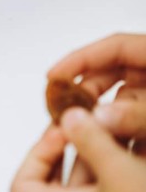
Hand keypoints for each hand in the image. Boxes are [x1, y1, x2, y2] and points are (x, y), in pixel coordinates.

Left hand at [11, 108, 145, 191]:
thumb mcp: (117, 170)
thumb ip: (88, 138)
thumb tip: (69, 117)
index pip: (22, 185)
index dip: (37, 152)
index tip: (61, 133)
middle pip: (51, 181)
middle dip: (68, 147)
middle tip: (83, 125)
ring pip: (81, 183)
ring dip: (92, 153)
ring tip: (111, 131)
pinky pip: (103, 191)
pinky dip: (109, 167)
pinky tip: (129, 148)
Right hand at [49, 33, 145, 153]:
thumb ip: (138, 115)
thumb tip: (99, 118)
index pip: (115, 47)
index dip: (82, 59)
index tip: (54, 75)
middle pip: (114, 73)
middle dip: (89, 92)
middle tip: (66, 109)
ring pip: (123, 99)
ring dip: (102, 116)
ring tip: (82, 131)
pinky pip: (135, 120)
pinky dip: (119, 130)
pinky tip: (105, 144)